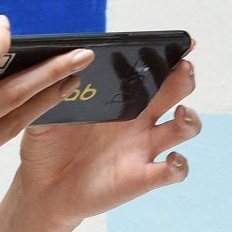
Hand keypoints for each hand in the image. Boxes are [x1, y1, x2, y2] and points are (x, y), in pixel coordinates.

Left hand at [9, 58, 199, 231]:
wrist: (41, 188)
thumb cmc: (47, 144)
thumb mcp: (45, 112)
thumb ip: (52, 90)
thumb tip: (61, 64)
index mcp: (120, 98)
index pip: (151, 71)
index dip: (171, 55)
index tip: (184, 43)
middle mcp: (139, 120)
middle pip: (175, 92)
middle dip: (183, 78)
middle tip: (182, 68)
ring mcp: (143, 148)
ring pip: (183, 128)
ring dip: (190, 119)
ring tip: (181, 113)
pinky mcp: (142, 178)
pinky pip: (172, 171)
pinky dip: (179, 165)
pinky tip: (173, 159)